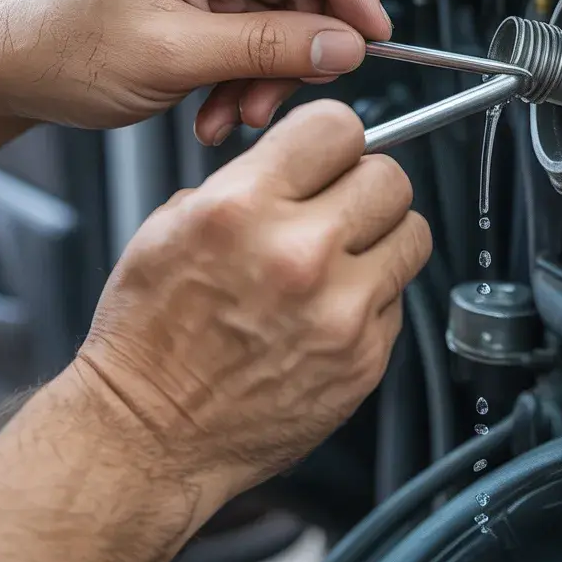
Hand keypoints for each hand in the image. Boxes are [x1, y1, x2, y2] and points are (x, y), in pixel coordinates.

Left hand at [0, 0, 389, 141]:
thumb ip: (267, 48)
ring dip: (269, 74)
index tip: (372, 27)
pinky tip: (222, 110)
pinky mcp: (200, 4)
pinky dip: (247, 81)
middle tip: (308, 83)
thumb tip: (341, 45)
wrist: (10, 75)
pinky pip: (252, 40)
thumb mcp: (174, 53)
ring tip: (243, 111)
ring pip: (277, 17)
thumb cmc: (58, 47)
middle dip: (300, 43)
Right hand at [70, 100, 430, 504]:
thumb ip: (249, 181)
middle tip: (339, 207)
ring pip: (412, 234)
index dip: (335, 137)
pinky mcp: (365, 358)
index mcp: (244, 208)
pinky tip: (329, 311)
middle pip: (390, 178)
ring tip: (344, 257)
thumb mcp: (172, 225)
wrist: (148, 434)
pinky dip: (373, 297)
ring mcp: (340, 311)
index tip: (331, 152)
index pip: (338, 126)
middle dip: (364, 185)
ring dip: (382, 238)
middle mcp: (299, 255)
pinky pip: (399, 298)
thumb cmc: (150, 335)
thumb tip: (305, 161)